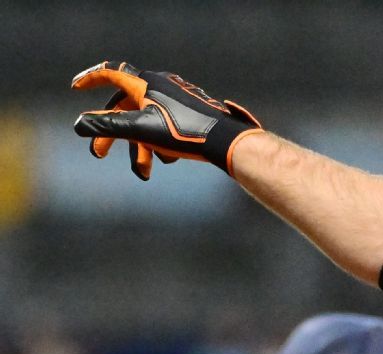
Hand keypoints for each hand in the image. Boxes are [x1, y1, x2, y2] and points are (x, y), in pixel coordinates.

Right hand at [70, 61, 263, 179]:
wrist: (226, 141)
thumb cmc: (183, 132)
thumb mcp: (139, 130)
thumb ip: (107, 126)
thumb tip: (78, 124)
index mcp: (146, 84)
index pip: (111, 73)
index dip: (91, 78)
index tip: (76, 87)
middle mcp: (162, 85)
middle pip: (126, 107)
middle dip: (112, 134)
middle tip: (99, 154)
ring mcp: (179, 98)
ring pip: (146, 122)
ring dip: (140, 147)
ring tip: (145, 171)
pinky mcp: (193, 112)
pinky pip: (166, 127)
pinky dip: (160, 144)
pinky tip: (169, 158)